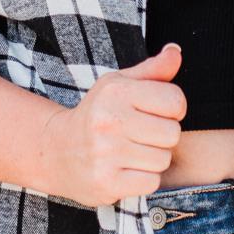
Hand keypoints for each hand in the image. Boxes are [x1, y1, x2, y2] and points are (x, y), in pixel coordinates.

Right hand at [46, 43, 185, 206]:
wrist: (57, 152)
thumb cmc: (98, 114)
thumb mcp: (119, 84)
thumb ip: (152, 70)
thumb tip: (175, 51)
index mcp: (116, 91)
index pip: (176, 101)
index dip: (172, 109)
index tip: (154, 112)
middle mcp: (109, 121)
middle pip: (172, 133)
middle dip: (162, 136)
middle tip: (141, 135)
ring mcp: (106, 154)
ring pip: (163, 159)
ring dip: (153, 159)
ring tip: (132, 152)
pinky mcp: (106, 182)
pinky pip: (152, 182)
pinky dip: (144, 179)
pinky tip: (127, 170)